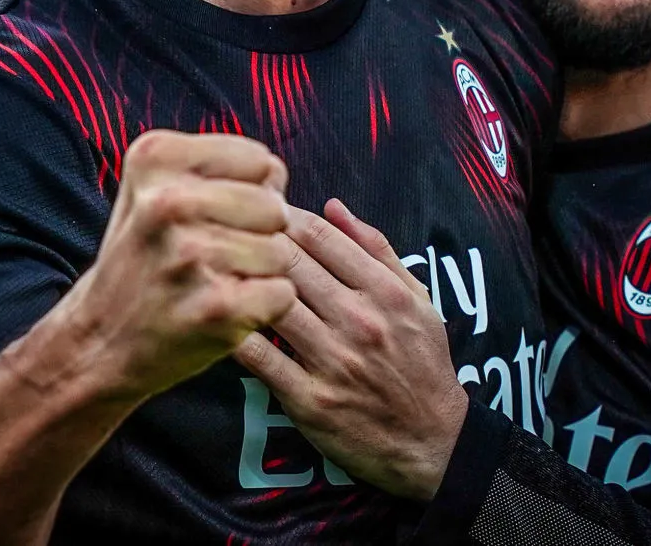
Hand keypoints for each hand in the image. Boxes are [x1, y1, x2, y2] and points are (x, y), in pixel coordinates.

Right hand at [48, 130, 295, 403]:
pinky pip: (282, 292)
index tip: (214, 217)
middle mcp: (168, 201)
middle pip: (275, 206)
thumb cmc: (141, 257)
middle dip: (259, 234)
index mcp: (154, 158)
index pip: (261, 162)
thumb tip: (277, 171)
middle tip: (215, 256)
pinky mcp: (215, 307)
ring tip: (214, 282)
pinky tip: (224, 310)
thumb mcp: (151, 188)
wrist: (99, 341)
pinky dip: (263, 307)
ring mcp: (191, 255)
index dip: (250, 192)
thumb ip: (216, 165)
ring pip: (281, 251)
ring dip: (258, 274)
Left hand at [234, 199, 467, 500]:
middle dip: (255, 242)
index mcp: (384, 292)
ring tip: (218, 269)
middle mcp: (358, 321)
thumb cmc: (422, 364)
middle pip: (289, 262)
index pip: (320, 236)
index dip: (282, 215)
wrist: (432, 442)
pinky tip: (218, 318)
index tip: (262, 211)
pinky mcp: (309, 400)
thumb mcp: (417, 300)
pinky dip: (235, 332)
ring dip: (241, 281)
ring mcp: (332, 362)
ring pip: (270, 303)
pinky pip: (260, 358)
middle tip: (231, 233)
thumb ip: (377, 250)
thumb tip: (333, 206)